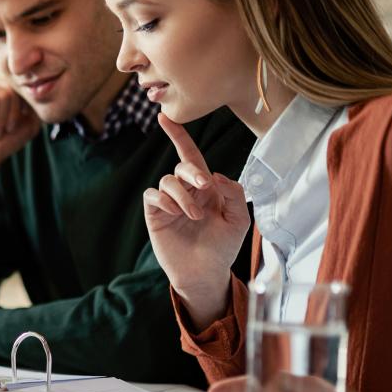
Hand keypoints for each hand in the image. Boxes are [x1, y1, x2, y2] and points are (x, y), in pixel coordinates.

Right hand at [0, 80, 41, 187]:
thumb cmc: (3, 142)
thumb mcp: (29, 123)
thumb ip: (37, 106)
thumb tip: (39, 91)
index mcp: (2, 87)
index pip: (21, 88)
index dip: (21, 110)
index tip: (11, 127)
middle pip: (12, 91)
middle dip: (11, 116)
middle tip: (1, 131)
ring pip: (3, 96)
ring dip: (0, 120)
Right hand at [144, 113, 249, 329]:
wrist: (205, 273)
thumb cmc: (223, 247)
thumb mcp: (239, 219)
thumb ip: (232, 192)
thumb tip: (212, 174)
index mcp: (206, 187)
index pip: (191, 155)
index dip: (179, 136)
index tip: (165, 117)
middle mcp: (185, 190)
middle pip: (182, 166)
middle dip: (192, 172)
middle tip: (204, 188)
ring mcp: (168, 202)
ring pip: (168, 181)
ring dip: (182, 195)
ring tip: (193, 216)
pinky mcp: (155, 214)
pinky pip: (153, 194)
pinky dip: (165, 200)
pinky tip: (175, 213)